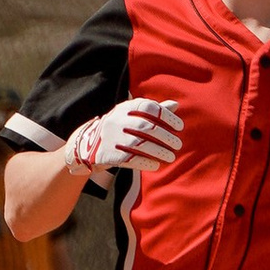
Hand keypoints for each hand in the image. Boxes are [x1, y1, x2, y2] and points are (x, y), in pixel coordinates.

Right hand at [67, 95, 182, 178]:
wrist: (90, 143)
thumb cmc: (120, 127)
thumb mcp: (133, 115)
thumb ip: (154, 110)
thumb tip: (175, 105)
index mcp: (125, 107)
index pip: (149, 108)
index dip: (167, 116)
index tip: (180, 127)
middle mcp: (117, 120)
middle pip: (146, 128)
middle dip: (166, 137)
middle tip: (178, 145)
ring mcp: (112, 137)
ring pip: (140, 145)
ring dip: (159, 151)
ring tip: (171, 156)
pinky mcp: (109, 154)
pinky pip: (130, 159)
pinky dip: (145, 162)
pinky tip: (156, 165)